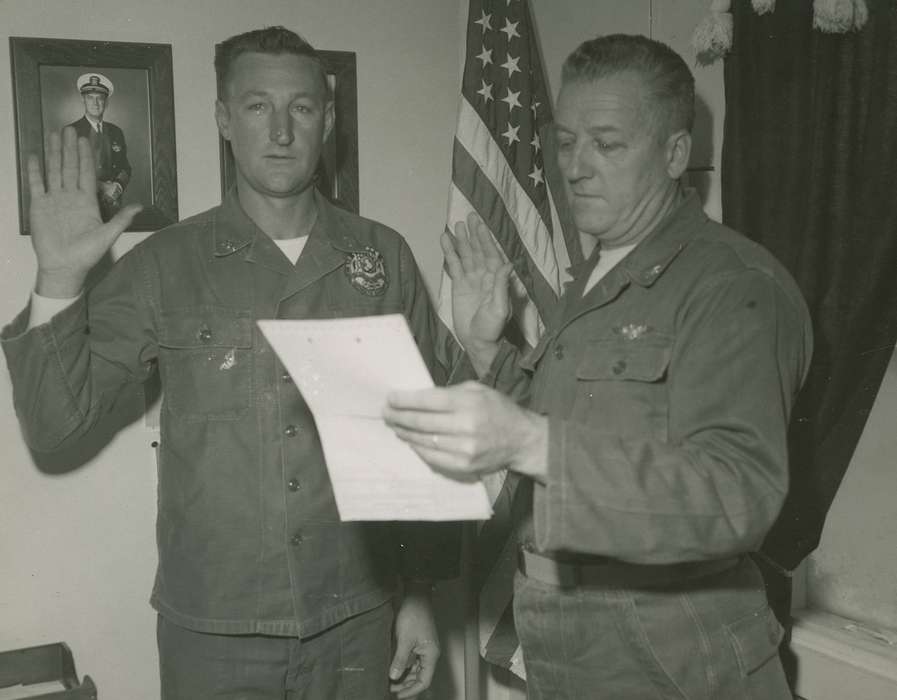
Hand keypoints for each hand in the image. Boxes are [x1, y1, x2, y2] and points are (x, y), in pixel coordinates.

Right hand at [28, 127, 140, 296]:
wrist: (64, 266)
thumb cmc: (86, 254)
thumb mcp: (108, 235)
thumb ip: (122, 219)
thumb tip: (140, 206)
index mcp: (87, 202)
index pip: (86, 174)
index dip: (86, 157)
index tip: (87, 141)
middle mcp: (71, 197)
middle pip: (69, 167)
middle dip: (69, 148)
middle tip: (70, 129)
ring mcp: (54, 200)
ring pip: (54, 171)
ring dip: (54, 153)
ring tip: (54, 135)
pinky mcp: (39, 206)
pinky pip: (36, 184)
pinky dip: (35, 170)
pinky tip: (35, 156)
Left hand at [384, 381, 547, 480]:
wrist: (522, 440)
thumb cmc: (498, 410)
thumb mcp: (478, 390)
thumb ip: (450, 392)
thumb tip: (420, 398)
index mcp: (468, 402)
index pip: (427, 401)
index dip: (404, 400)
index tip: (390, 398)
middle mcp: (465, 426)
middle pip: (421, 422)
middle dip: (399, 417)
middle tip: (386, 413)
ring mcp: (464, 449)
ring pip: (424, 441)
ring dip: (405, 433)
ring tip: (395, 427)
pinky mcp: (464, 465)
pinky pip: (432, 458)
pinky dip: (419, 449)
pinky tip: (411, 441)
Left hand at [389, 583, 439, 698]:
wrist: (416, 598)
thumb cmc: (414, 615)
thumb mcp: (404, 639)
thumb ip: (400, 659)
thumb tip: (394, 676)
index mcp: (430, 655)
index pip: (424, 681)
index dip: (411, 690)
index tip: (398, 694)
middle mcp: (429, 655)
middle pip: (421, 678)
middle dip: (407, 686)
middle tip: (391, 689)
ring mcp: (424, 650)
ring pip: (416, 671)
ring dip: (405, 678)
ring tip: (391, 682)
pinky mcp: (418, 645)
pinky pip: (412, 662)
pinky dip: (404, 668)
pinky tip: (394, 669)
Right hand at [443, 212, 512, 372]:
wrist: (477, 342)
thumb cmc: (492, 328)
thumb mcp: (500, 308)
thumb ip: (501, 286)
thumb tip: (507, 264)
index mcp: (497, 279)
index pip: (491, 254)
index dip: (486, 239)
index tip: (479, 225)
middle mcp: (485, 276)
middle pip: (478, 251)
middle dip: (473, 235)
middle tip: (468, 218)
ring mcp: (472, 280)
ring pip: (466, 256)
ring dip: (461, 241)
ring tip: (455, 226)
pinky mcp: (459, 286)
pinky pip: (454, 266)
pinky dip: (450, 254)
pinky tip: (445, 242)